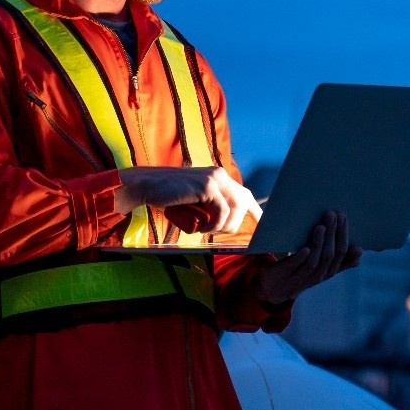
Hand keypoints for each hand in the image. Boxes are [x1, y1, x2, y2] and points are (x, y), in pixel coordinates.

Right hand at [114, 165, 260, 234]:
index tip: (262, 226)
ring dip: (223, 226)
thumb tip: (224, 221)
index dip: (255, 211)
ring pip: (235, 208)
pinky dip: (214, 224)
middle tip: (222, 234)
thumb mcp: (194, 200)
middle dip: (239, 222)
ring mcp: (214, 179)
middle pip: (244, 201)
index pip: (244, 194)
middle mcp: (220, 175)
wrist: (147, 186)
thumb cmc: (168, 196)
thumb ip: (209, 204)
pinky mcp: (207, 186)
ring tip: (205, 230)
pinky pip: (221, 212)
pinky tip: (201, 228)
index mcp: (219, 176)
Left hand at [258, 211, 362, 305]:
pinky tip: (305, 247)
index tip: (343, 217)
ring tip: (321, 226)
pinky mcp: (283, 277)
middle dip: (333, 234)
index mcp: (327, 272)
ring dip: (319, 243)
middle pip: (329, 256)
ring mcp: (300, 279)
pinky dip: (301, 258)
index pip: (340, 254)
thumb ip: (339, 261)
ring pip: (314, 262)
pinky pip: (294, 268)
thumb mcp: (321, 268)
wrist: (273, 289)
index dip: (343, 235)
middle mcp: (316, 277)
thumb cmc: (300, 273)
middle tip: (333, 214)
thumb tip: (360, 251)